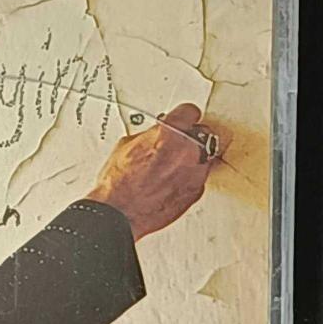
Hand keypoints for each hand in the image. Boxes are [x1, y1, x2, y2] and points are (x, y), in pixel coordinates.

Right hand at [87, 103, 215, 241]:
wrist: (120, 211)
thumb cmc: (119, 183)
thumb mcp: (126, 146)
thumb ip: (149, 136)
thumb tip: (154, 136)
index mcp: (169, 133)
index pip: (189, 112)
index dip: (183, 115)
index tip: (183, 117)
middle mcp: (187, 151)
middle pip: (202, 134)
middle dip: (189, 137)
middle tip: (177, 143)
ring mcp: (195, 172)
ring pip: (204, 156)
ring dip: (191, 158)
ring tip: (172, 165)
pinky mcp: (197, 191)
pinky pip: (198, 177)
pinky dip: (189, 177)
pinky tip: (172, 180)